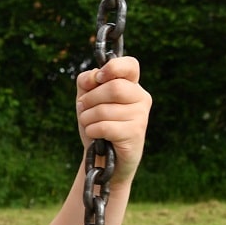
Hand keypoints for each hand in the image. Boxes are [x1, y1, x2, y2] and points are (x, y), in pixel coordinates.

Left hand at [75, 55, 150, 184]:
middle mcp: (141, 98)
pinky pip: (105, 126)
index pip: (130, 65)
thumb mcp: (87, 100)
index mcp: (132, 85)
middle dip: (90, 98)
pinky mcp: (135, 133)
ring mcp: (141, 116)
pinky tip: (95, 135)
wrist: (103, 159)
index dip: (112, 67)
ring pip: (105, 109)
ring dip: (87, 117)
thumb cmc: (97, 125)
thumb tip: (93, 77)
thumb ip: (87, 82)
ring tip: (89, 124)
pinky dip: (92, 130)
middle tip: (83, 108)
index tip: (98, 78)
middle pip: (114, 87)